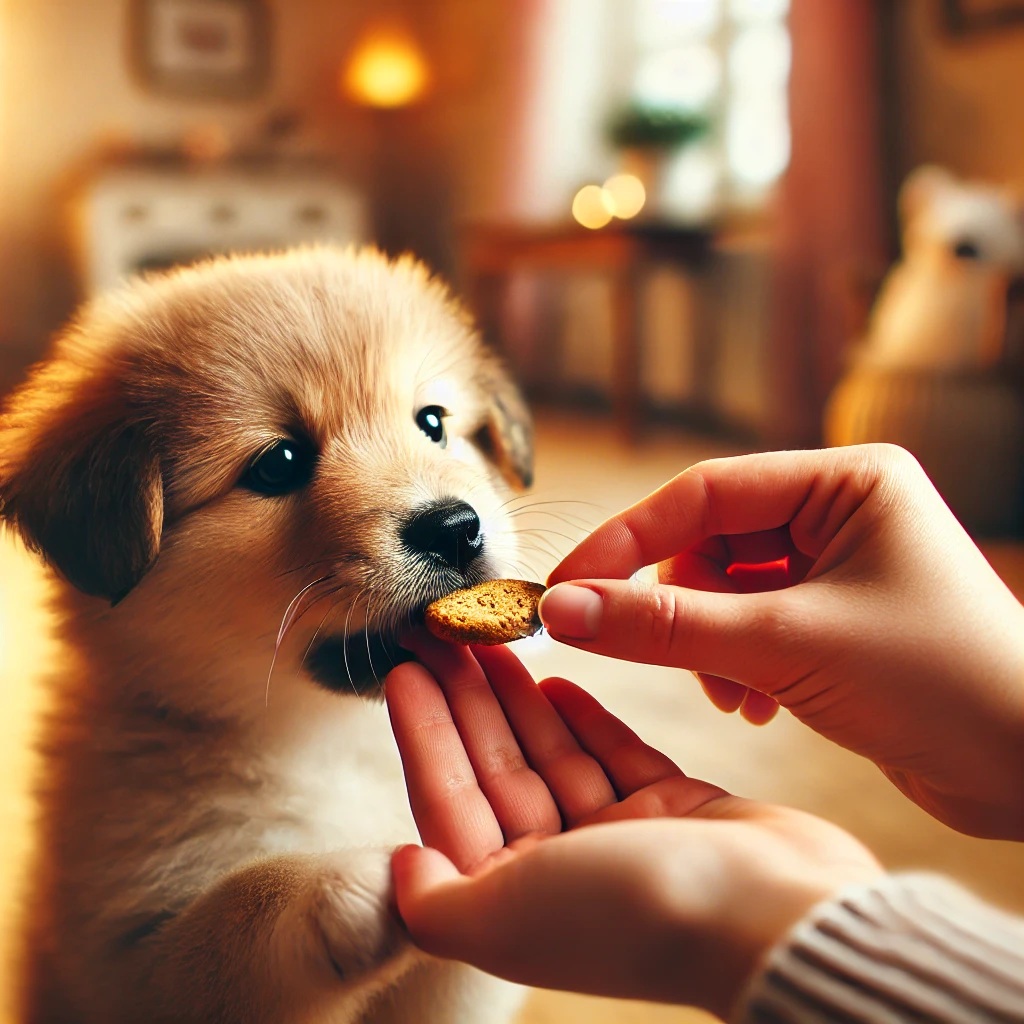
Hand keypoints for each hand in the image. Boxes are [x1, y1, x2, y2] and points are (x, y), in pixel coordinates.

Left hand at [385, 637, 879, 1017]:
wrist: (775, 913)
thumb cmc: (636, 914)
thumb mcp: (509, 919)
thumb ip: (437, 904)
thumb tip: (399, 868)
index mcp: (516, 901)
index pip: (450, 800)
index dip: (422, 734)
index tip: (405, 669)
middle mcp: (564, 871)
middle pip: (499, 770)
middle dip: (468, 703)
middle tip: (446, 638)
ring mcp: (620, 838)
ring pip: (553, 755)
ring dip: (520, 701)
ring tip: (493, 644)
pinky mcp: (672, 811)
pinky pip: (613, 754)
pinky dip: (584, 719)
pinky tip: (555, 680)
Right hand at [540, 444, 1023, 838]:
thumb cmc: (940, 684)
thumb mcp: (786, 646)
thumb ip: (666, 626)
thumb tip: (562, 610)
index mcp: (845, 480)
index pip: (702, 493)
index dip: (625, 541)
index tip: (563, 589)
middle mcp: (840, 510)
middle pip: (709, 543)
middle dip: (685, 610)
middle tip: (678, 663)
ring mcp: (837, 564)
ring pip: (722, 589)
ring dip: (710, 645)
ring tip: (739, 696)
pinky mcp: (833, 615)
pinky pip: (749, 623)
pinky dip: (737, 663)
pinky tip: (761, 704)